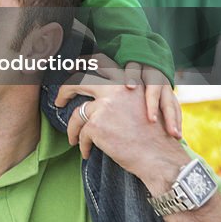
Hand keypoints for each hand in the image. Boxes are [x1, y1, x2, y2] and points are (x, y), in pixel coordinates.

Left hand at [56, 60, 180, 148]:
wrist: (161, 158)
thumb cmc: (155, 137)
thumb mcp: (144, 106)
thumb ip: (124, 97)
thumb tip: (102, 99)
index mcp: (127, 83)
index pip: (100, 63)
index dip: (83, 65)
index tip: (74, 71)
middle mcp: (114, 90)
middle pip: (79, 82)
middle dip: (65, 90)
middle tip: (59, 101)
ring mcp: (104, 107)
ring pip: (76, 114)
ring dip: (71, 127)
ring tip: (72, 137)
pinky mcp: (97, 126)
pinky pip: (81, 133)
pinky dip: (81, 144)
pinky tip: (85, 151)